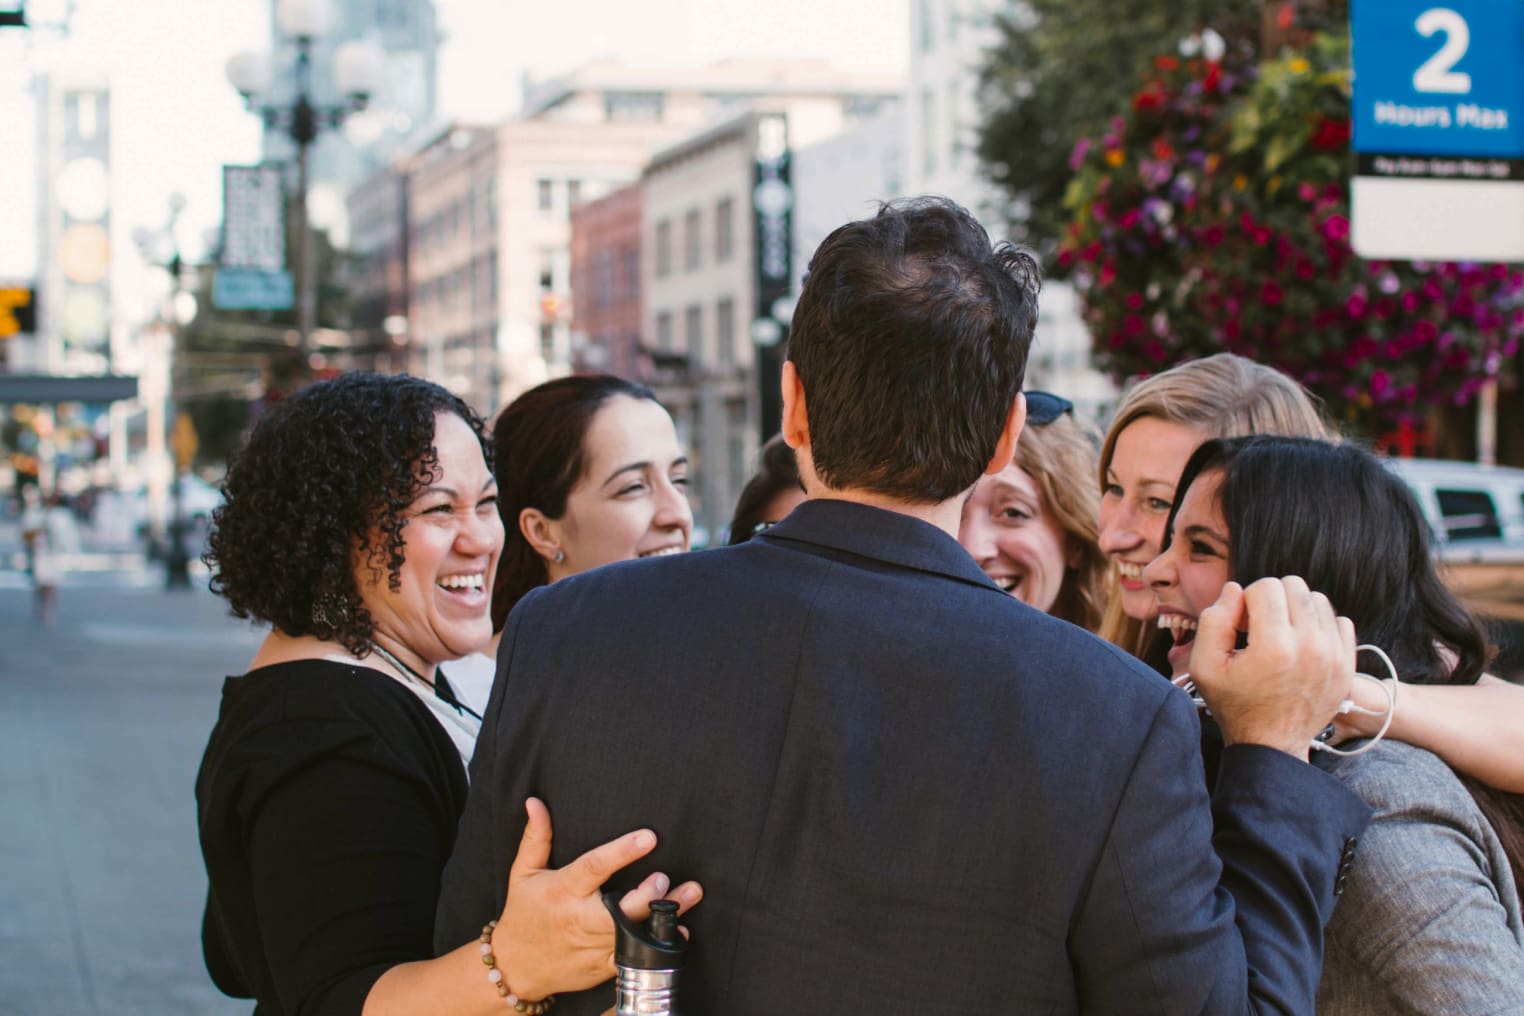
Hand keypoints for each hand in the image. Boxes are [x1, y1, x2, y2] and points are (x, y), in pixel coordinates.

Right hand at [492, 797, 701, 1001]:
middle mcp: (580, 919)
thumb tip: (535, 802)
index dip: (622, 852)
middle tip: (665, 877)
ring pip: (635, 933)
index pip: (594, 867)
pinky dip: (659, 947)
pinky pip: (635, 958)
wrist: (515, 968)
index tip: (648, 837)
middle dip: (646, 895)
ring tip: (690, 894)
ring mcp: (593, 946)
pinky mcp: (603, 966)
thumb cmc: (523, 915)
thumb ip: (537, 837)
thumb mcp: (524, 874)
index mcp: (563, 891)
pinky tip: (679, 932)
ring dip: (666, 916)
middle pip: (620, 909)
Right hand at [1188, 576, 1355, 759]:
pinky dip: (1320, 625)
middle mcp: (1310, 646)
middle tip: (1261, 627)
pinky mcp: (1347, 664)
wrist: (1272, 744)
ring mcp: (1334, 655)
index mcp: (1274, 646)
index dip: (1246, 600)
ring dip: (1296, 610)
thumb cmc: (1235, 705)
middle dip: (1272, 599)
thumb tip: (1234, 590)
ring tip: (1282, 635)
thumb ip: (1213, 620)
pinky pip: (1340, 620)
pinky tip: (1302, 644)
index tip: (1241, 626)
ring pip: (1318, 599)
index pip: (1266, 587)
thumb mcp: (1204, 666)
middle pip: (1294, 586)